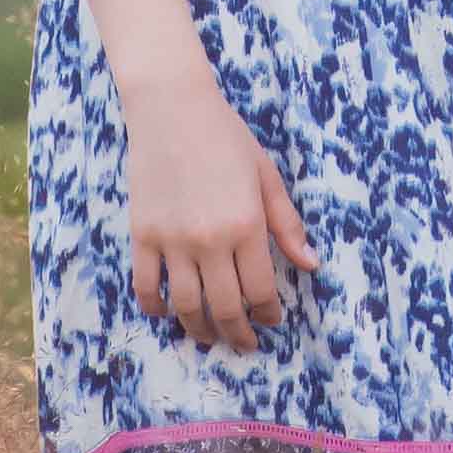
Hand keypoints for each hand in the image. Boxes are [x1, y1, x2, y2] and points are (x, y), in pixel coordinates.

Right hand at [124, 81, 313, 351]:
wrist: (172, 108)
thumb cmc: (227, 137)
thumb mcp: (266, 176)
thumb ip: (286, 224)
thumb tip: (310, 265)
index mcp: (246, 225)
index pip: (260, 290)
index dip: (268, 314)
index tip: (272, 321)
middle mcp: (210, 240)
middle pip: (225, 307)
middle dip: (238, 334)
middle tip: (245, 343)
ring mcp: (172, 240)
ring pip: (186, 306)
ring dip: (200, 330)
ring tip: (209, 336)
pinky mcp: (142, 235)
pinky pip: (146, 286)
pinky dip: (155, 308)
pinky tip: (167, 314)